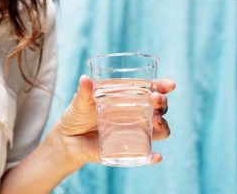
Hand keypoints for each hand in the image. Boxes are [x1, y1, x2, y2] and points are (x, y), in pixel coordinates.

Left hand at [51, 75, 175, 166]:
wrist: (67, 140)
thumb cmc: (76, 116)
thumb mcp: (80, 103)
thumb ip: (84, 92)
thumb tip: (85, 79)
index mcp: (127, 98)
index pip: (150, 90)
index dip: (161, 86)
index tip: (169, 84)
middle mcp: (135, 114)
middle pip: (158, 108)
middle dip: (162, 103)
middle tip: (156, 99)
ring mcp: (133, 132)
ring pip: (158, 130)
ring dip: (162, 126)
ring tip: (155, 121)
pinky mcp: (128, 149)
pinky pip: (145, 154)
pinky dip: (152, 157)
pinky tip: (155, 156)